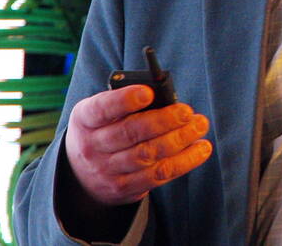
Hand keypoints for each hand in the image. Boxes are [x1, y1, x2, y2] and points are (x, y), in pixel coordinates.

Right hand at [64, 85, 211, 206]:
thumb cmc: (103, 129)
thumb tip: (166, 97)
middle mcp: (92, 146)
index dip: (124, 100)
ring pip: (147, 155)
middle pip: (130, 133)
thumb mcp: (103, 112)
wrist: (80, 173)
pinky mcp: (124, 188)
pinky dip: (184, 161)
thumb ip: (126, 103)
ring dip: (179, 140)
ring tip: (199, 126)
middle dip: (163, 121)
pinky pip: (158, 175)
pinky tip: (201, 149)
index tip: (148, 93)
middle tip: (187, 112)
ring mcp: (107, 170)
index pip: (102, 108)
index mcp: (85, 119)